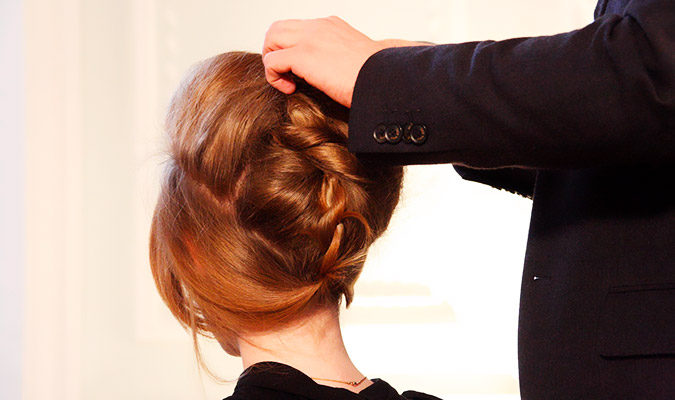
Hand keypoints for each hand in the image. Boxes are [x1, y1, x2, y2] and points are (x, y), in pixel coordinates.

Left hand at [262, 16, 385, 107]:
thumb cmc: (375, 77)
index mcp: (331, 26)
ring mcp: (309, 39)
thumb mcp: (357, 58)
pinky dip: (274, 77)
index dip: (292, 48)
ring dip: (273, 61)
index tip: (302, 70)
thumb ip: (343, 56)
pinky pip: (272, 62)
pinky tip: (291, 89)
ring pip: (271, 40)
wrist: (383, 80)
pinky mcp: (303, 56)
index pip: (298, 28)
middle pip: (278, 29)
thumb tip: (341, 71)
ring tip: (287, 80)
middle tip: (286, 74)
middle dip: (275, 51)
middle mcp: (319, 27)